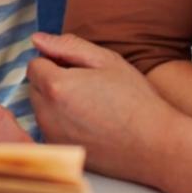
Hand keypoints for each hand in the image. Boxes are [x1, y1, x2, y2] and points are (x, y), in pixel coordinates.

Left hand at [27, 33, 174, 183]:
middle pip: (34, 88)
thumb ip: (68, 46)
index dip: (55, 62)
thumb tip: (38, 39)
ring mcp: (52, 137)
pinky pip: (50, 130)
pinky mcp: (60, 153)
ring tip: (92, 106)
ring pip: (41, 110)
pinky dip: (62, 124)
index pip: (35, 65)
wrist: (157, 146)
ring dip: (56, 103)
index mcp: (57, 86)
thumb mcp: (107, 61)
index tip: (78, 68)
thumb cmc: (136, 101)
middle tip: (87, 86)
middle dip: (52, 82)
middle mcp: (48, 114)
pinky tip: (90, 125)